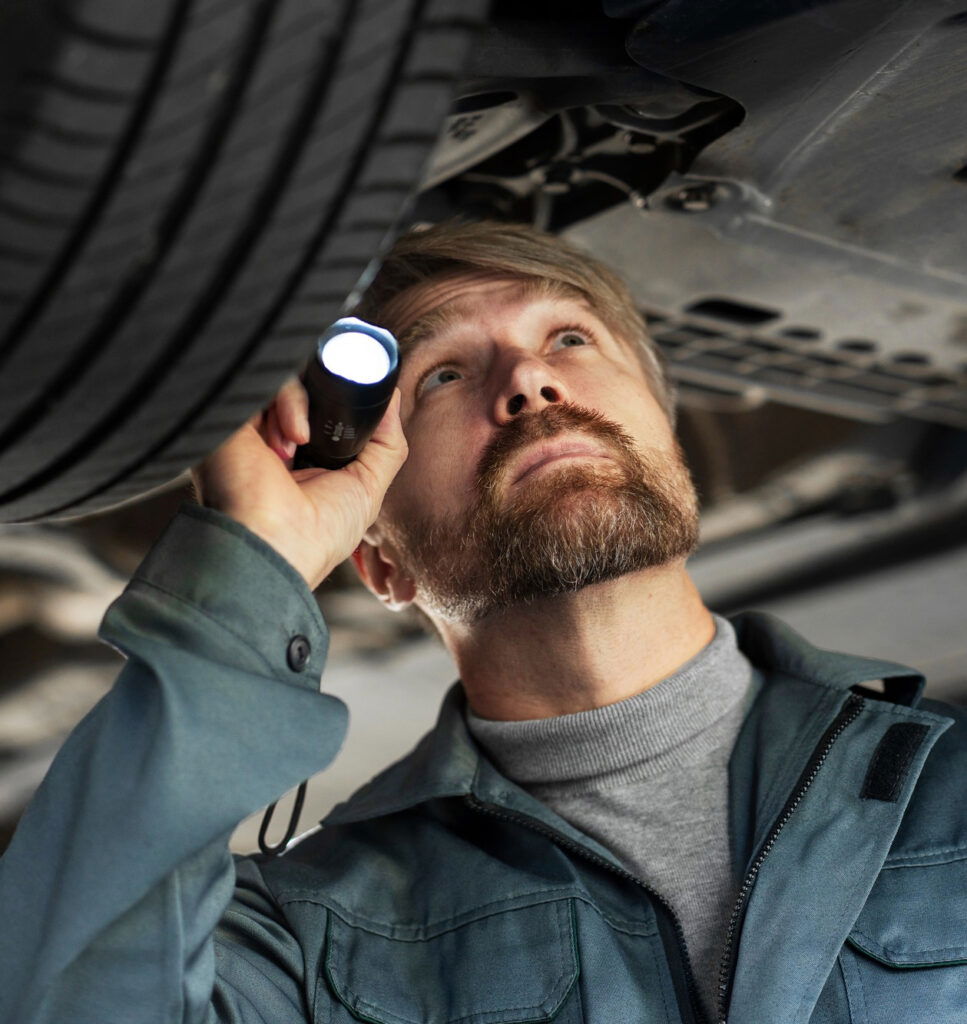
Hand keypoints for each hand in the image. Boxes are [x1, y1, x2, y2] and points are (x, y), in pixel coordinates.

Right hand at [190, 377, 407, 589]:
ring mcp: (251, 427)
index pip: (324, 408)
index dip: (344, 402)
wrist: (272, 550)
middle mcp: (275, 438)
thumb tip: (393, 395)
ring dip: (304, 405)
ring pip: (288, 380)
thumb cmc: (317, 535)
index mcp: (304, 456)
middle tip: (334, 420)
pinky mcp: (231, 416)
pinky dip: (289, 402)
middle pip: (306, 387)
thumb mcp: (367, 488)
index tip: (361, 403)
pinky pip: (267, 382)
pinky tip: (290, 442)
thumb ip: (386, 443)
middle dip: (326, 396)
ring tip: (301, 442)